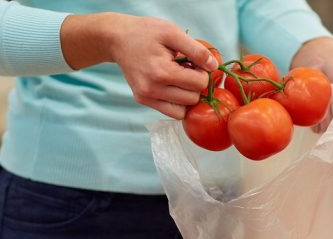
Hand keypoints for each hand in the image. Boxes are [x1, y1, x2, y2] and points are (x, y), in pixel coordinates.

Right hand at [61, 13, 217, 118]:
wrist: (117, 39)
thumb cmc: (146, 32)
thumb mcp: (172, 33)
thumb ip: (196, 50)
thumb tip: (214, 66)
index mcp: (161, 72)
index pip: (199, 84)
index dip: (202, 72)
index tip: (194, 61)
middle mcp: (152, 90)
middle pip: (193, 99)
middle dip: (195, 84)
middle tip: (186, 68)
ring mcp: (146, 98)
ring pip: (183, 110)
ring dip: (187, 95)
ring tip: (179, 78)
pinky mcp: (143, 101)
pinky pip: (171, 113)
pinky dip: (177, 102)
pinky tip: (173, 86)